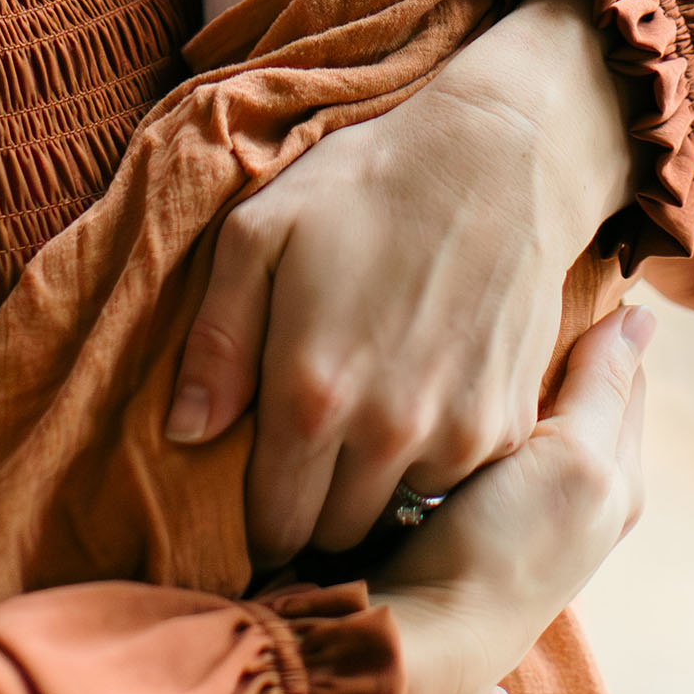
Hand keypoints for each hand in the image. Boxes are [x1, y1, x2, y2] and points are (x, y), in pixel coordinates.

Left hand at [165, 0, 635, 564]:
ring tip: (361, 440)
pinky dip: (433, 465)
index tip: (252, 507)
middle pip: (335, 535)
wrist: (500, 158)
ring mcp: (456, 432)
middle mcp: (385, 432)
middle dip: (312, 515)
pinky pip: (458, 484)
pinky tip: (420, 412)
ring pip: (399, 514)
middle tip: (304, 473)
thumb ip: (216, 342)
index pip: (271, 524)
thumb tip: (185, 433)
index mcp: (310, 394)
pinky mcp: (508, 421)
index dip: (255, 527)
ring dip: (375, 492)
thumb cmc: (364, 187)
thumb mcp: (259, 235)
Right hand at [378, 304, 651, 693]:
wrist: (418, 631)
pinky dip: (465, 398)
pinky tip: (439, 376)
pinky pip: (474, 426)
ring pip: (518, 401)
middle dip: (546, 338)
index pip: (619, 369)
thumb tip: (644, 316)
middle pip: (569, 383)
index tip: (555, 268)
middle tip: (506, 288)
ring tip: (469, 321)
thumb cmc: (503, 549)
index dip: (596, 319)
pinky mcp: (463, 501)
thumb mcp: (571, 461)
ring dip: (499, 368)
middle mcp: (577, 485)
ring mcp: (519, 496)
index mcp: (618, 474)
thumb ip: (603, 389)